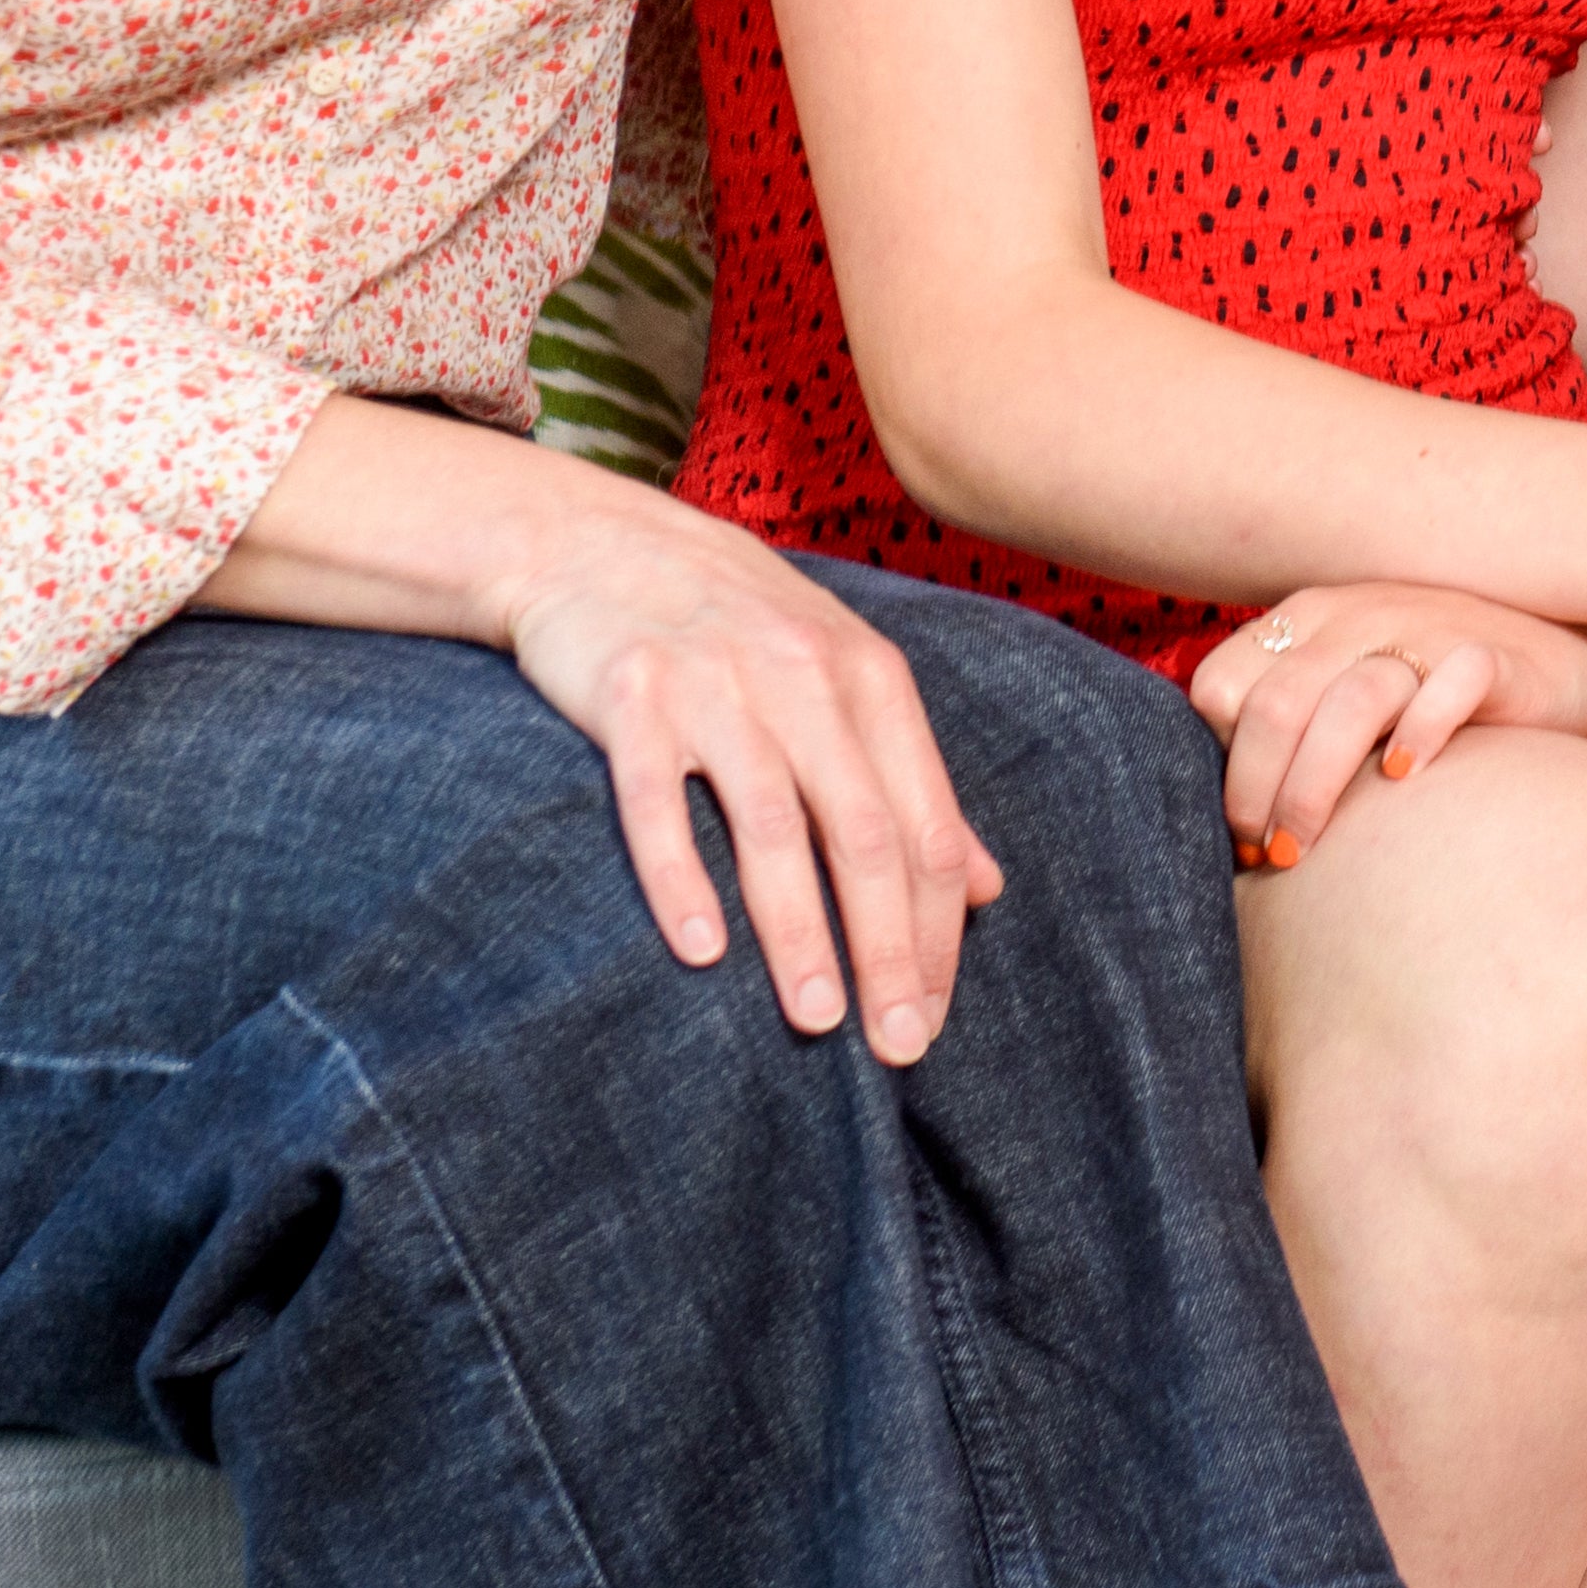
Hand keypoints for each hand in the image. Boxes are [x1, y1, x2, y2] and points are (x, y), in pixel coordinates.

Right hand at [492, 476, 1005, 1065]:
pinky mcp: (630, 697)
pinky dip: (681, 875)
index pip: (923, 825)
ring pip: (773, 826)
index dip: (935, 928)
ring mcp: (715, 686)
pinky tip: (699, 949)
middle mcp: (803, 680)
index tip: (933, 1014)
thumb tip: (987, 887)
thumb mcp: (843, 681)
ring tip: (818, 1019)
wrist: (599, 542)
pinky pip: (658, 801)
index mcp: (871, 681)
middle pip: (865, 834)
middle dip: (888, 948)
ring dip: (799, 930)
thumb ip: (913, 782)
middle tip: (898, 1045)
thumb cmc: (736, 626)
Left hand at [1189, 579, 1586, 865]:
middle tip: (1268, 856)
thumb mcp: (1348, 692)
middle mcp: (1359, 614)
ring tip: (1305, 847)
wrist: (1564, 668)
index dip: (1217, 762)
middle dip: (1255, 794)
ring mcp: (1429, 628)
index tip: (1236, 827)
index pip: (1220, 684)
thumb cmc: (1436, 698)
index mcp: (1309, 619)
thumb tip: (1225, 822)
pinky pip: (1448, 688)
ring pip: (1350, 703)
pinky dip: (1419, 734)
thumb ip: (1292, 726)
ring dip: (1314, 787)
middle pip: (1276, 705)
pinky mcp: (1493, 655)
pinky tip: (1404, 778)